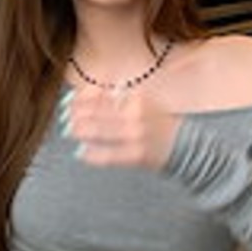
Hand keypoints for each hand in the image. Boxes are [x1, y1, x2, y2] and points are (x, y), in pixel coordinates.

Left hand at [60, 85, 180, 170]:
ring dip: (78, 131)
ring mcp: (135, 135)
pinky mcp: (135, 155)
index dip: (80, 98)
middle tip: (66, 117)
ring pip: (96, 131)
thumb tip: (87, 95)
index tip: (70, 101)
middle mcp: (134, 114)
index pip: (100, 95)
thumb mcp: (141, 102)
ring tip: (71, 132)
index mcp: (136, 97)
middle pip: (94, 112)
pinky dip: (90, 154)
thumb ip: (116, 98)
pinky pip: (106, 155)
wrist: (185, 145)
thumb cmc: (159, 124)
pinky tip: (82, 153)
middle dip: (74, 115)